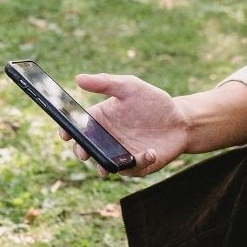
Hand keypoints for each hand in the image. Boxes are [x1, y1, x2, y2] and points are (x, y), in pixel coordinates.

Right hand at [59, 73, 187, 177]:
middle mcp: (106, 139)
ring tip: (105, 166)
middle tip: (84, 152)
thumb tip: (78, 78)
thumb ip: (106, 83)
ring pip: (105, 163)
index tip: (65, 133)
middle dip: (82, 151)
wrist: (180, 121)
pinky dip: (140, 161)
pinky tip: (149, 152)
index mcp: (101, 119)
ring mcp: (120, 154)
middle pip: (87, 147)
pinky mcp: (136, 165)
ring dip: (104, 165)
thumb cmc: (153, 102)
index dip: (68, 130)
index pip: (79, 126)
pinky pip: (133, 168)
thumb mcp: (130, 87)